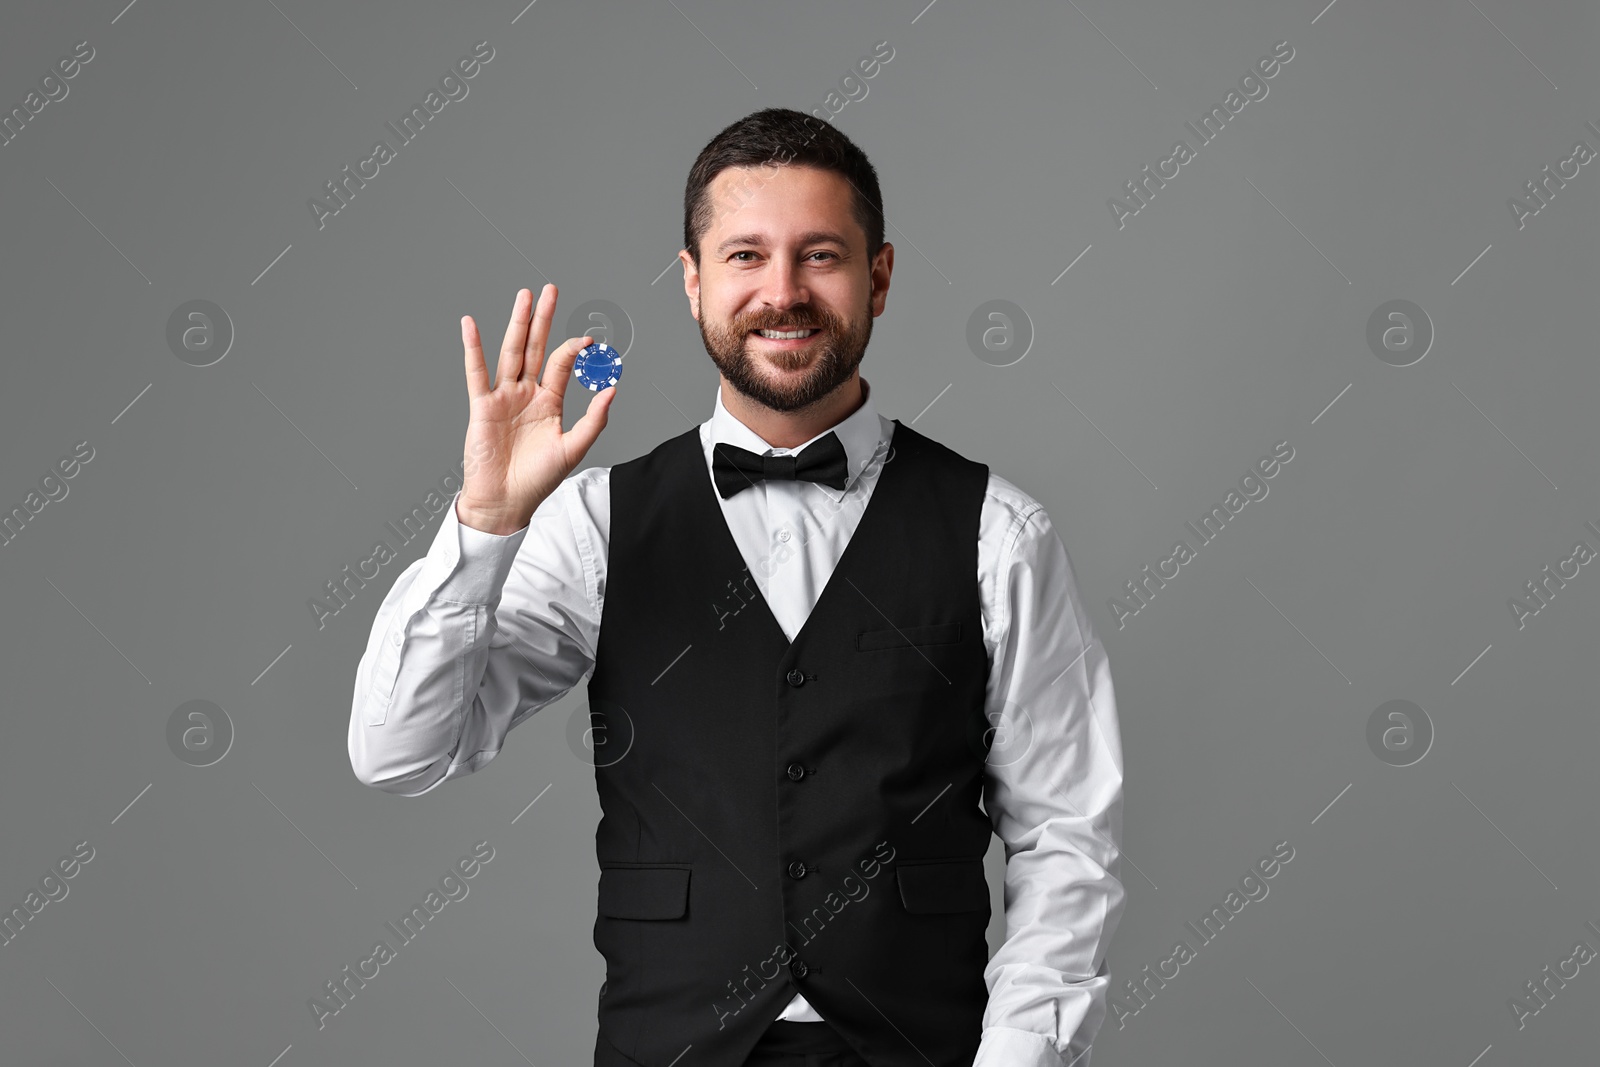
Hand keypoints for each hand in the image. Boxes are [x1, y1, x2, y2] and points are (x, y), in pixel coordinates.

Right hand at [456, 284, 616, 533]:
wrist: (505, 502)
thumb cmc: (538, 479)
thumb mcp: (573, 448)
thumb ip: (594, 419)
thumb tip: (613, 388)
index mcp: (549, 402)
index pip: (560, 364)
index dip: (573, 349)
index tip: (588, 339)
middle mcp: (526, 394)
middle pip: (535, 347)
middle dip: (542, 319)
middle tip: (550, 289)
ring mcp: (503, 398)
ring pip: (511, 353)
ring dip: (517, 324)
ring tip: (523, 296)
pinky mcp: (482, 407)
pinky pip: (477, 373)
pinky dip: (473, 348)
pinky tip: (470, 325)